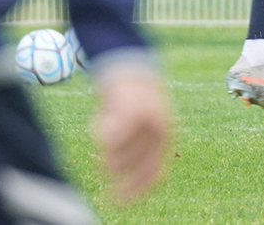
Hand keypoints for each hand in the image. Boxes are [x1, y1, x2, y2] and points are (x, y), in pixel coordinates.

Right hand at [94, 66, 171, 202]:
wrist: (129, 62)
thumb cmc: (133, 98)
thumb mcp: (141, 123)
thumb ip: (137, 148)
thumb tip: (124, 178)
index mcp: (166, 136)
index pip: (153, 174)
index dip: (135, 191)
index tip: (118, 202)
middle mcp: (159, 128)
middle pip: (133, 165)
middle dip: (116, 170)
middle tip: (102, 167)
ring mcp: (145, 117)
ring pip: (118, 151)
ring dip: (106, 150)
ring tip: (101, 135)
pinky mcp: (128, 105)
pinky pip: (109, 133)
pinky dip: (101, 134)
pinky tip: (97, 126)